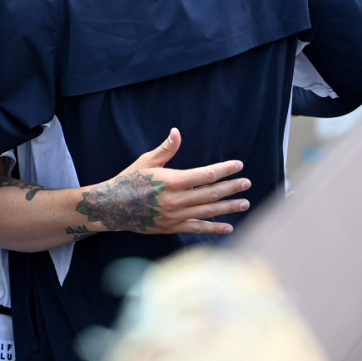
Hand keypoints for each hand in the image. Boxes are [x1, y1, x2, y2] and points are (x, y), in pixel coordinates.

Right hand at [77, 129, 249, 235]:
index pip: (207, 175)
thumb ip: (166, 148)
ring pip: (208, 212)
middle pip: (212, 194)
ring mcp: (176, 216)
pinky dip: (214, 228)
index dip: (224, 169)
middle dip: (231, 188)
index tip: (238, 165)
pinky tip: (228, 227)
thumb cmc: (130, 179)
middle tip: (247, 184)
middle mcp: (177, 200)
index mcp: (173, 181)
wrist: (114, 206)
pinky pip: (198, 228)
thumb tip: (176, 131)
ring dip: (228, 207)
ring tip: (244, 203)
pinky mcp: (172, 227)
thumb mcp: (147, 160)